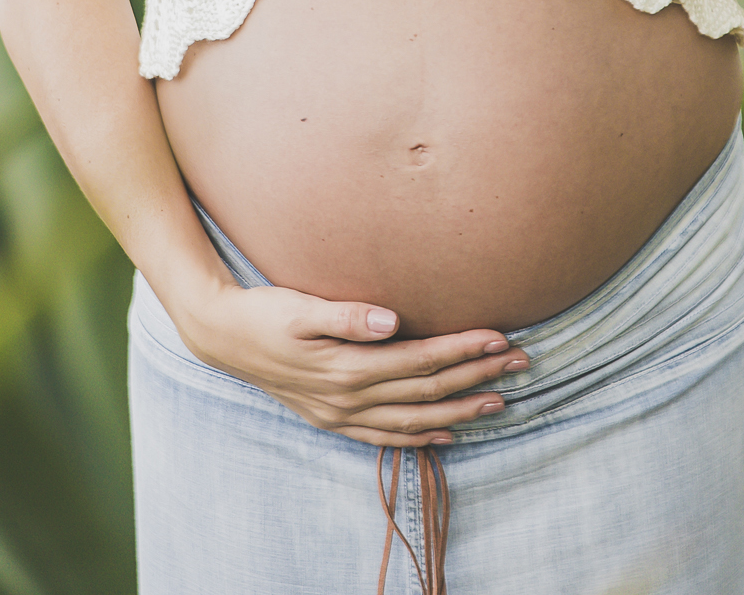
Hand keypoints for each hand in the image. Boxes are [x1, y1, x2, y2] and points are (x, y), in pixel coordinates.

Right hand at [179, 278, 529, 446]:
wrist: (222, 336)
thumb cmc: (265, 312)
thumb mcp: (300, 306)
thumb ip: (347, 315)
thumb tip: (391, 320)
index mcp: (346, 366)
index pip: (420, 360)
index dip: (463, 349)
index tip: (500, 336)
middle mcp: (348, 397)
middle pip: (427, 392)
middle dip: (477, 377)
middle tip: (521, 362)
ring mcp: (341, 414)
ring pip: (413, 419)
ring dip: (460, 411)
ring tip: (500, 400)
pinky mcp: (333, 419)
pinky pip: (385, 437)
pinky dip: (421, 437)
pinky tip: (447, 433)